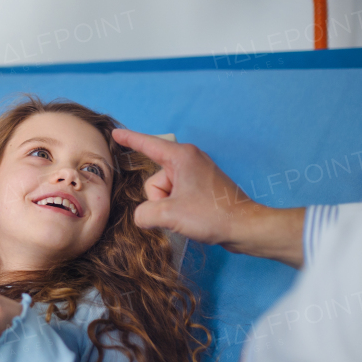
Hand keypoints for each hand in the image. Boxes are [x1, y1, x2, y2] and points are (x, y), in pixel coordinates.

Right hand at [111, 129, 305, 267]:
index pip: (147, 145)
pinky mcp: (203, 187)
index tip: (115, 134)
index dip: (129, 140)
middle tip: (178, 211)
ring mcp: (197, 173)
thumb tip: (142, 216)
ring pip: (165, 191)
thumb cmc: (212, 215)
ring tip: (189, 216)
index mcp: (181, 157)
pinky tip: (193, 217)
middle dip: (159, 199)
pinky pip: (177, 195)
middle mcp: (189, 160)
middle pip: (154, 179)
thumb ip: (144, 214)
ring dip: (170, 207)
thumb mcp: (169, 215)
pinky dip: (179, 208)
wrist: (245, 227)